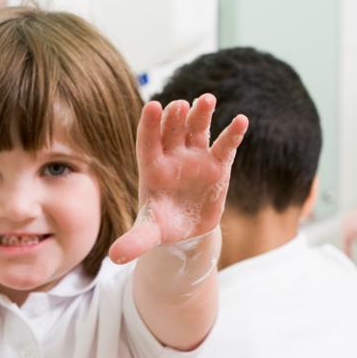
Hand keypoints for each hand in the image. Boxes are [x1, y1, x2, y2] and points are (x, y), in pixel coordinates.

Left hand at [109, 94, 247, 263]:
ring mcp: (196, 158)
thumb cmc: (162, 225)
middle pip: (172, 131)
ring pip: (197, 130)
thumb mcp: (148, 233)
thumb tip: (114, 258)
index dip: (149, 124)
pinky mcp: (218, 165)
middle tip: (180, 104)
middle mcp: (172, 157)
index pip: (147, 142)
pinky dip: (233, 134)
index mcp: (151, 168)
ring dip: (201, 114)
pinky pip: (225, 146)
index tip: (152, 106)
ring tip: (207, 100)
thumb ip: (134, 241)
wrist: (187, 230)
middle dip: (176, 117)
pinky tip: (242, 121)